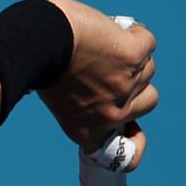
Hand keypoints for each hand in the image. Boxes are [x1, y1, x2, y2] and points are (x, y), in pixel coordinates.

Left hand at [37, 0, 156, 168]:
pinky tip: (109, 32)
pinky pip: (147, 43)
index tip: (133, 130)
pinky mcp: (133, 56)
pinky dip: (132, 33)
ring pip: (147, 67)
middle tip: (111, 68)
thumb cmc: (41, 66)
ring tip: (98, 46)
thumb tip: (112, 95)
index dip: (135, 140)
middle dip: (135, 83)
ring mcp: (125, 86)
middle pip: (149, 100)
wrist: (35, 44)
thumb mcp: (61, 101)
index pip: (129, 153)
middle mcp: (111, 114)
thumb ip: (88, 106)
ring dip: (129, 55)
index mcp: (88, 131)